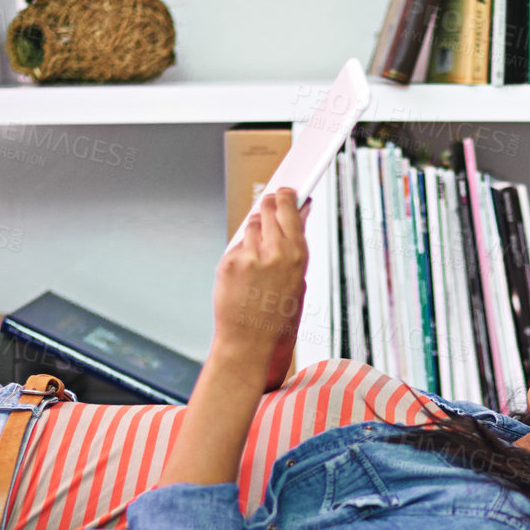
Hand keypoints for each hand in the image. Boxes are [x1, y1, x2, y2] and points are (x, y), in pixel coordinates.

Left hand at [213, 188, 310, 356]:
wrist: (250, 340)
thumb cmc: (276, 313)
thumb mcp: (298, 278)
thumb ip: (297, 243)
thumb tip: (300, 212)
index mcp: (297, 253)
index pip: (289, 206)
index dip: (286, 195)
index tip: (285, 189)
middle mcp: (274, 251)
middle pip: (267, 207)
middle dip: (267, 205)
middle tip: (268, 207)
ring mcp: (249, 256)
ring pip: (251, 224)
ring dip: (254, 232)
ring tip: (258, 255)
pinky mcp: (229, 262)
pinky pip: (236, 245)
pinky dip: (239, 253)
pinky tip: (245, 273)